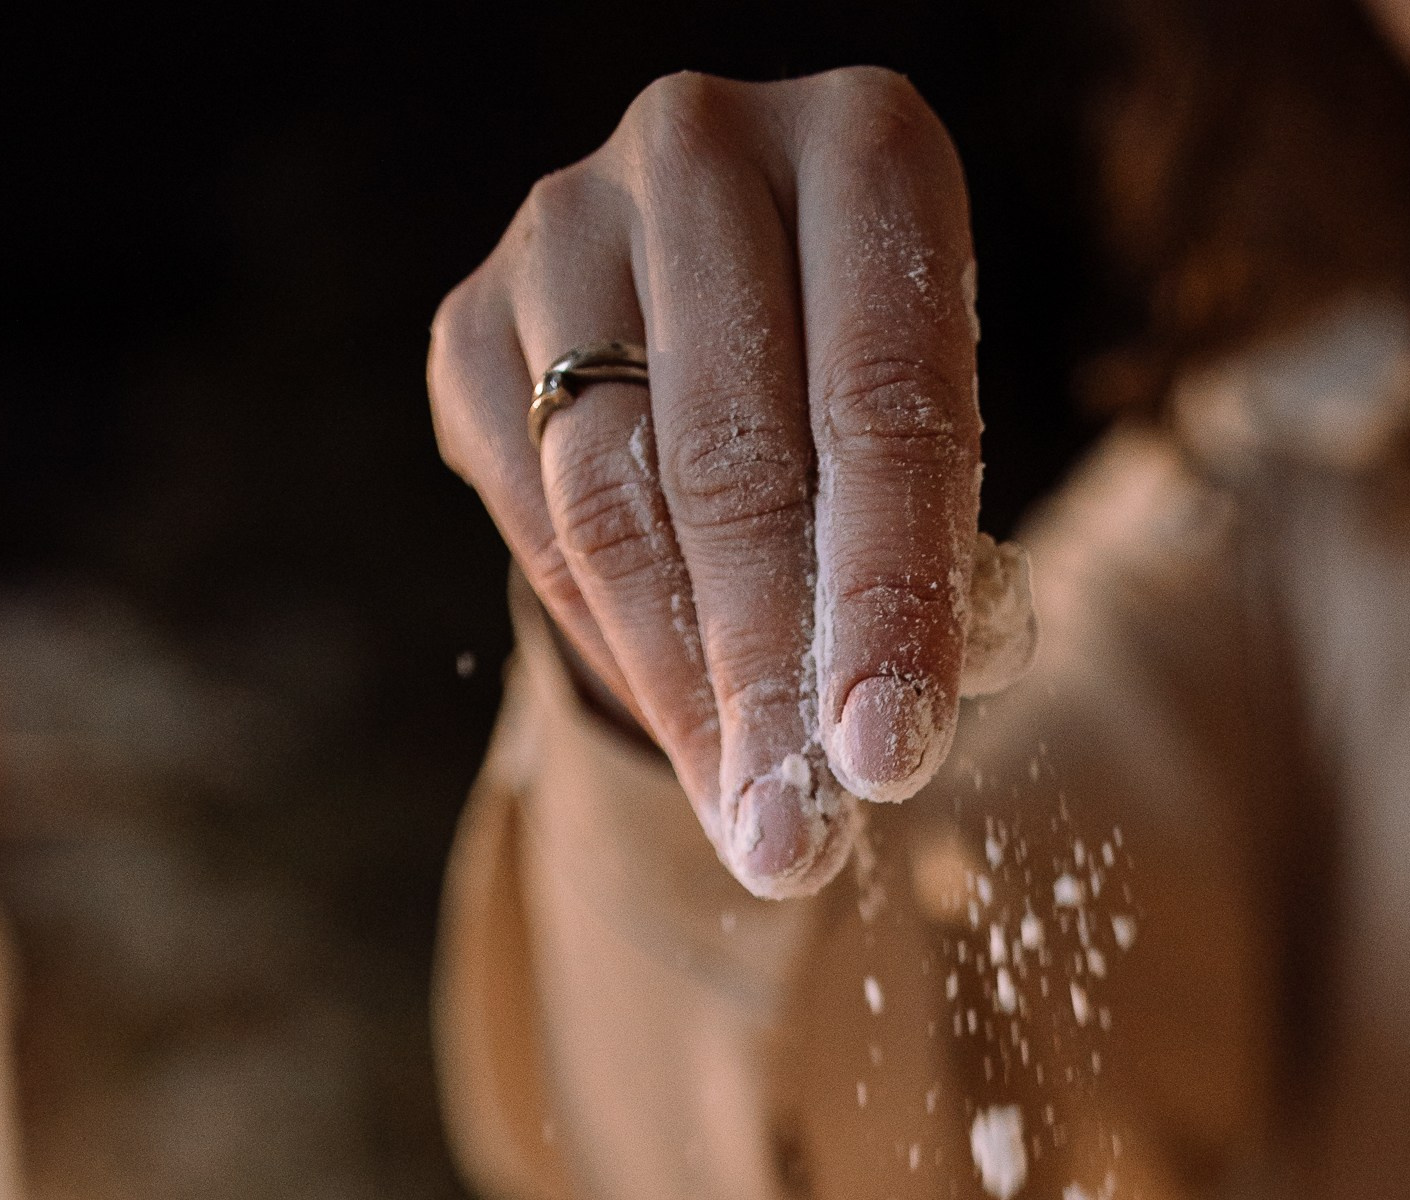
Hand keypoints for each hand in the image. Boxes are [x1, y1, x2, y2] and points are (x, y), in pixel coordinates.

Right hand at [429, 69, 1033, 896]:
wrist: (739, 304)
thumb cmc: (872, 391)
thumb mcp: (936, 448)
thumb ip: (924, 565)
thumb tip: (868, 749)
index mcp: (866, 153)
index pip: (882, 405)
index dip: (887, 600)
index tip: (887, 760)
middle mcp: (703, 150)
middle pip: (732, 464)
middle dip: (770, 679)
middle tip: (799, 839)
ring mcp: (567, 222)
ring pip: (613, 505)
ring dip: (684, 693)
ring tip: (750, 828)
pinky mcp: (474, 317)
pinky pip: (533, 522)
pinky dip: (612, 645)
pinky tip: (686, 727)